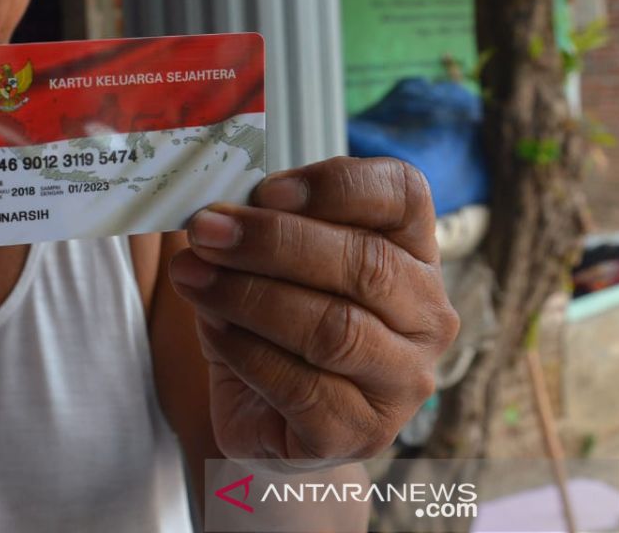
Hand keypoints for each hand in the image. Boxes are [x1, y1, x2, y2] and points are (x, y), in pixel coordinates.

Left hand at [168, 156, 459, 463]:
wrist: (266, 417)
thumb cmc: (270, 325)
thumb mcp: (267, 264)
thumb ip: (255, 229)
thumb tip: (215, 215)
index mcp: (413, 252)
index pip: (403, 196)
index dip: (336, 185)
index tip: (265, 189)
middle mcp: (425, 316)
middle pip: (366, 262)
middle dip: (274, 241)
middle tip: (207, 230)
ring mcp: (402, 382)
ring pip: (334, 327)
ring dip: (250, 295)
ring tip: (193, 276)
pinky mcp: (359, 433)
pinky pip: (301, 387)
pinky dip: (245, 350)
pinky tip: (211, 327)